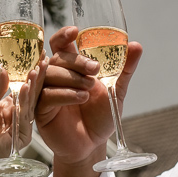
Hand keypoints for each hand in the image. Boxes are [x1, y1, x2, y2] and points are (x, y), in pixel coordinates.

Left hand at [0, 60, 47, 174]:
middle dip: (37, 77)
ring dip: (32, 87)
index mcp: (11, 107)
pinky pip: (24, 117)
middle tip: (43, 60)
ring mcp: (22, 127)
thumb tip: (4, 69)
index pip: (24, 88)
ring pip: (29, 104)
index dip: (30, 74)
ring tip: (35, 70)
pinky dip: (24, 102)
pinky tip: (25, 88)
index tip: (37, 57)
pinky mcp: (21, 137)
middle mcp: (19, 116)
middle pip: (31, 94)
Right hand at [35, 26, 143, 166]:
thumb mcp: (116, 90)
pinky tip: (81, 98)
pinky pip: (47, 95)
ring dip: (71, 78)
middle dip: (76, 61)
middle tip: (95, 70)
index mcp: (70, 68)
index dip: (64, 35)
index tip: (75, 32)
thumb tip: (136, 45)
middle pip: (57, 58)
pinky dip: (65, 94)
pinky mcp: (41, 110)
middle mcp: (55, 77)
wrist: (93, 144)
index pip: (60, 44)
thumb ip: (124, 69)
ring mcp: (45, 92)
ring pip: (50, 74)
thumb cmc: (101, 116)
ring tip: (90, 88)